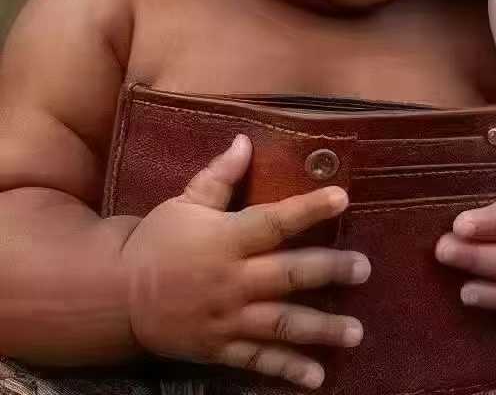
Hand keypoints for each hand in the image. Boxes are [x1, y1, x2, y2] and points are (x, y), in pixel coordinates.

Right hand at [120, 135, 369, 389]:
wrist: (114, 297)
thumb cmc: (158, 241)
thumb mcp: (185, 202)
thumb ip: (220, 175)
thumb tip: (246, 140)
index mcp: (226, 239)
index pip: (274, 221)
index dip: (309, 209)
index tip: (343, 198)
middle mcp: (231, 280)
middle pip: (288, 275)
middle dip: (330, 272)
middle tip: (364, 269)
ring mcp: (227, 319)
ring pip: (281, 324)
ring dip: (321, 329)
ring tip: (356, 332)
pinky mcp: (220, 349)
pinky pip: (258, 361)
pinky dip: (288, 371)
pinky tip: (318, 378)